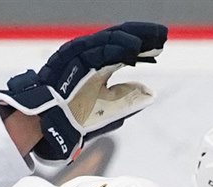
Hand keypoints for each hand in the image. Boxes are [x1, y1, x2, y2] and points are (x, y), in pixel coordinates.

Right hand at [0, 22, 166, 161]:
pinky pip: (95, 50)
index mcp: (98, 66)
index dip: (143, 45)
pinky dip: (115, 47)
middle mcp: (88, 57)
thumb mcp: (110, 110)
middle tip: (161, 34)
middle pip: (118, 40)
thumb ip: (128, 100)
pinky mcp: (69, 60)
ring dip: (131, 38)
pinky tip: (134, 47)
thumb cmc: (76, 118)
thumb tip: (150, 92)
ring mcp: (78, 56)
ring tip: (153, 39)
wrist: (50, 126)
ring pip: (108, 40)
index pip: (123, 49)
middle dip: (141, 35)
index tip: (161, 43)